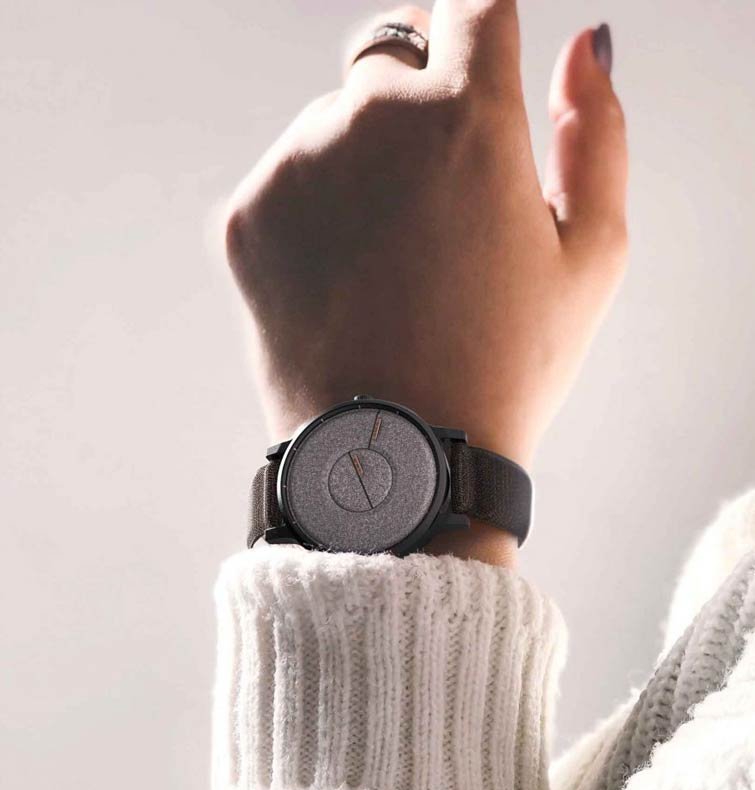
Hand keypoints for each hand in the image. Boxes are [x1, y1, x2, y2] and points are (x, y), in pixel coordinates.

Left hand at [225, 3, 627, 561]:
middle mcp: (370, 119)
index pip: (474, 1)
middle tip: (442, 204)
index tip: (481, 66)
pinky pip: (285, 182)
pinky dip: (314, 216)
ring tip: (394, 270)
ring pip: (332, 124)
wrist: (399, 464)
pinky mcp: (245, 216)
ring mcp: (296, 165)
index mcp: (468, 117)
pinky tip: (348, 287)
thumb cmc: (506, 370)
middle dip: (421, 103)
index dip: (484, 30)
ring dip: (363, 166)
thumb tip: (584, 47)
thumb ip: (597, 134)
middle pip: (392, 55)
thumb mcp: (593, 259)